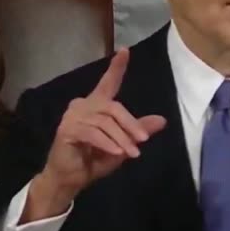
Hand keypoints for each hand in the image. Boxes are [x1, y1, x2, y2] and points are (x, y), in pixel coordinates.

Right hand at [22, 48, 166, 220]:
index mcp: (95, 105)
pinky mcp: (67, 129)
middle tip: (143, 141)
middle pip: (113, 107)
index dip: (116, 67)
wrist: (70, 180)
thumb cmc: (93, 160)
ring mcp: (72, 116)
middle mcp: (82, 105)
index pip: (108, 83)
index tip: (125, 51)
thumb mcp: (122, 145)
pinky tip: (116, 153)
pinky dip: (107, 143)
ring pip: (105, 122)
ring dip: (121, 139)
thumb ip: (138, 131)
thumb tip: (162, 120)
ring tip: (131, 154)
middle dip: (130, 124)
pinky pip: (93, 133)